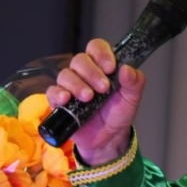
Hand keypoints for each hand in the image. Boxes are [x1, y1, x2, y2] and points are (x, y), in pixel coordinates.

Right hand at [46, 38, 145, 163]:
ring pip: (65, 74)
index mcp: (101, 66)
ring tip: (89, 98)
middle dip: (91, 72)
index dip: (102, 54)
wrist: (108, 139)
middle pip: (79, 60)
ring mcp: (70, 86)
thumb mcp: (132, 98)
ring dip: (77, 84)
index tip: (110, 67)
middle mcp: (84, 73)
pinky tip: (67, 99)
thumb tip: (127, 69)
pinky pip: (52, 91)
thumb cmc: (118, 114)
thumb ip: (134, 82)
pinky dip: (58, 94)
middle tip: (103, 88)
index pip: (96, 47)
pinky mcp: (59, 101)